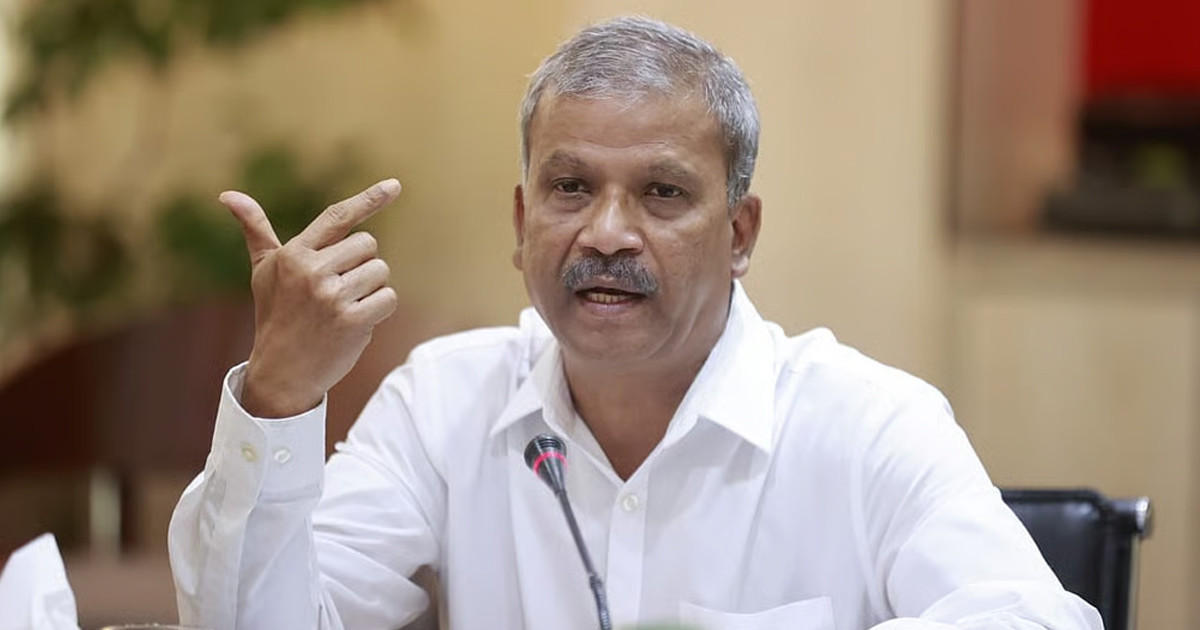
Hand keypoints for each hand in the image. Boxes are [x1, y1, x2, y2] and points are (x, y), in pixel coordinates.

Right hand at [220, 179, 401, 417]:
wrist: (282, 371)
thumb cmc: (275, 315)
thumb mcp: (263, 271)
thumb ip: (256, 231)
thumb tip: (228, 196)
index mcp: (293, 254)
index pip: (337, 217)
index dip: (368, 199)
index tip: (394, 185)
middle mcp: (311, 271)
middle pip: (368, 244)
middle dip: (360, 265)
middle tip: (337, 289)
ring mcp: (332, 296)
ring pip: (381, 271)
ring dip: (371, 289)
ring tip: (343, 307)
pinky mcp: (352, 321)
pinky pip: (388, 298)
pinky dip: (380, 310)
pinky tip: (356, 322)